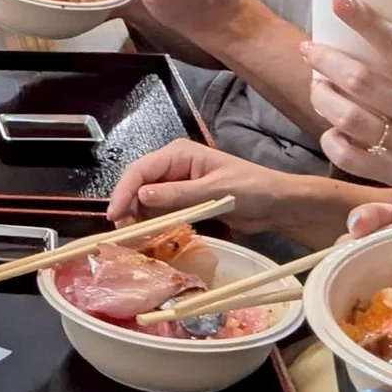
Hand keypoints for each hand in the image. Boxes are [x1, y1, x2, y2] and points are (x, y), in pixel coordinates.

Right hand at [105, 138, 290, 232]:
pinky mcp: (184, 202)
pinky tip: (147, 237)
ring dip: (137, 217)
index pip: (141, 169)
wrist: (277, 204)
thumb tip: (142, 196)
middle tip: (120, 232)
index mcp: (178, 153)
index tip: (114, 215)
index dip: (124, 191)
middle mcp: (173, 166)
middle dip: (126, 205)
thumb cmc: (252, 189)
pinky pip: (160, 212)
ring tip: (130, 238)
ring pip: (145, 200)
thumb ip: (178, 194)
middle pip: (138, 184)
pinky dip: (152, 223)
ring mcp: (177, 184)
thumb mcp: (215, 191)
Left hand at [305, 0, 391, 204]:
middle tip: (310, 49)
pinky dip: (333, 141)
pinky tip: (330, 130)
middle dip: (329, 61)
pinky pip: (352, 158)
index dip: (368, 22)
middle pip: (364, 82)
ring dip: (324, 98)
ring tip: (315, 86)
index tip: (341, 2)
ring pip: (352, 119)